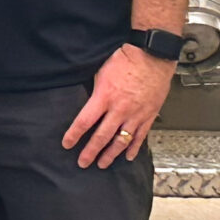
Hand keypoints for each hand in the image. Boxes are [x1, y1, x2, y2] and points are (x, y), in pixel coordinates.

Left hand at [63, 44, 171, 167]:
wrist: (152, 56)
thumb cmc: (125, 60)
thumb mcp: (100, 72)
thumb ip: (94, 91)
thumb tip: (85, 102)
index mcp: (104, 97)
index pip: (84, 122)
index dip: (74, 135)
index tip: (66, 144)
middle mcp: (120, 109)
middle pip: (102, 136)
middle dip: (91, 152)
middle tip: (83, 163)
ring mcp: (136, 114)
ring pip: (121, 140)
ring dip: (110, 154)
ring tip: (102, 164)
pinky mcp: (149, 115)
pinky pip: (141, 136)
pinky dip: (134, 148)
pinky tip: (127, 156)